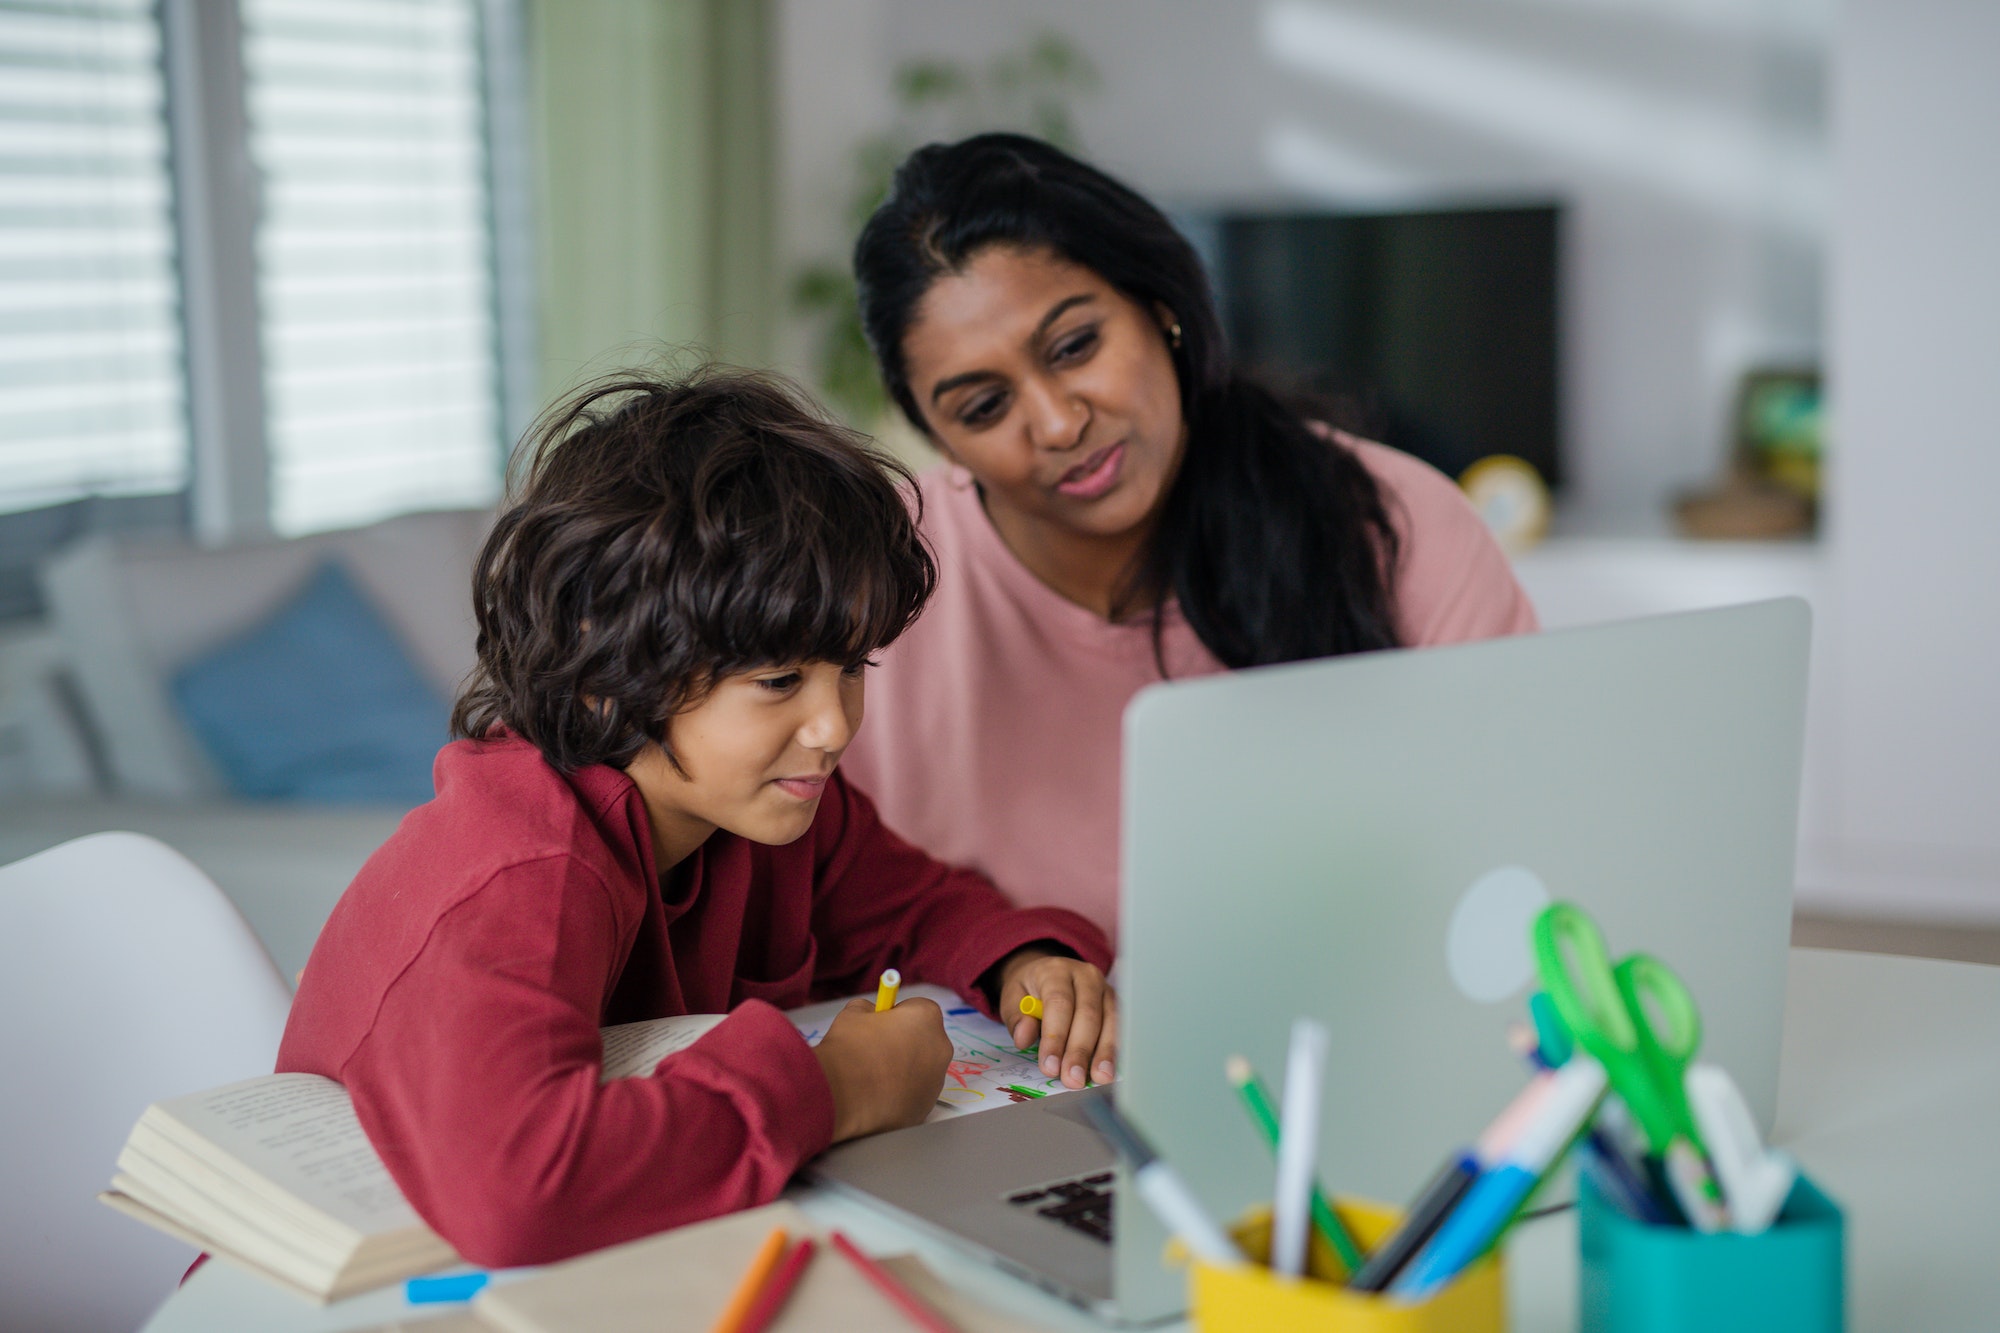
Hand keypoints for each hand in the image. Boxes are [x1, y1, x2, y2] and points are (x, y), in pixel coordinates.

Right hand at [811, 995, 952, 1142]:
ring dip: (902, 1069)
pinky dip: (899, 1093)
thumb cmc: (851, 1051)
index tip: (877, 1026)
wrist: (844, 1101)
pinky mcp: (926, 1108)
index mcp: (927, 1018)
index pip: (916, 1008)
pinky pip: (913, 1093)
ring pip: (920, 1068)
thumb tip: (871, 1015)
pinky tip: (876, 1096)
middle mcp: (940, 1048)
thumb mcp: (852, 1014)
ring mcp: (936, 1081)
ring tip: (871, 1077)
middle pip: (922, 1039)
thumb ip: (868, 1009)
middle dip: (902, 1042)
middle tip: (874, 1050)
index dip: (895, 1016)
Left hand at [998, 949, 1117, 1089]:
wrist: (1046, 974)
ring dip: (1104, 1052)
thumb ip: (1016, 1018)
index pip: (1059, 1003)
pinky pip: (1120, 1026)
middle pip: (1088, 1014)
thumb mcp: (1012, 998)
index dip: (1055, 1037)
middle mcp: (1086, 976)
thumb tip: (1024, 1039)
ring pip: (1109, 1021)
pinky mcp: (1116, 1004)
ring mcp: (1105, 989)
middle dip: (1080, 1050)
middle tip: (1073, 1079)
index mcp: (1056, 971)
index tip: (1050, 1067)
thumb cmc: (1029, 990)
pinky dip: (1115, 1049)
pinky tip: (1111, 1068)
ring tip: (1099, 1078)